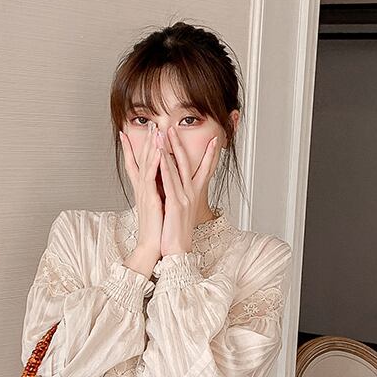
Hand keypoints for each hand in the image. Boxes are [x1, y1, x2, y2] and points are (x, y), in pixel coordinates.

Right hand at [119, 121, 163, 270]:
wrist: (153, 246)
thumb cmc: (157, 229)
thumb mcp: (157, 206)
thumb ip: (156, 192)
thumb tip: (159, 183)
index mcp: (144, 190)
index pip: (135, 165)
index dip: (130, 149)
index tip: (125, 133)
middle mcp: (142, 189)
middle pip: (140, 159)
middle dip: (144, 141)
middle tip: (148, 124)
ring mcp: (145, 193)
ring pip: (146, 165)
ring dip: (150, 146)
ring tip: (154, 130)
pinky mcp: (150, 199)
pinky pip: (151, 177)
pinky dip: (154, 163)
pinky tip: (158, 152)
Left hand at [157, 126, 220, 256]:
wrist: (177, 251)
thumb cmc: (176, 232)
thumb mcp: (182, 210)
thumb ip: (182, 196)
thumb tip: (179, 187)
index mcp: (194, 194)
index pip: (205, 169)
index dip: (211, 154)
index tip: (216, 139)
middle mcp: (192, 193)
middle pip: (186, 163)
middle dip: (180, 143)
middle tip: (174, 126)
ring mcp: (184, 198)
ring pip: (176, 168)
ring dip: (169, 148)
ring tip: (163, 132)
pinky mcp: (175, 204)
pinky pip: (169, 181)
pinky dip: (165, 166)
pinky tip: (160, 155)